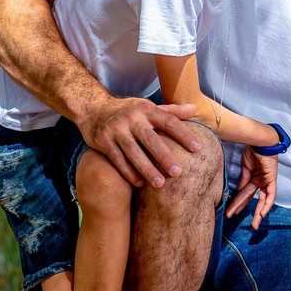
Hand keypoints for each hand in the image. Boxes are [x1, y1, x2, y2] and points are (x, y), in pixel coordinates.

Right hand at [78, 98, 200, 188]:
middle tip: (178, 172)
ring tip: (160, 184)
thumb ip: (170, 111)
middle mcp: (131, 118)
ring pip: (133, 152)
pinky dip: (129, 172)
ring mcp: (116, 130)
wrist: (93, 108)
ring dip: (147, 169)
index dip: (184, 134)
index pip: (169, 121)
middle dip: (165, 156)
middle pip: (151, 139)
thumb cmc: (128, 111)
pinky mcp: (103, 141)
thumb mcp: (147, 107)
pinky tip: (140, 184)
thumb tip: (194, 108)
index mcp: (146, 109)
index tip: (197, 148)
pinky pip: (117, 159)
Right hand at [226, 147, 277, 228]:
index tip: (233, 212)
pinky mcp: (271, 179)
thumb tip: (239, 192)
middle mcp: (261, 181)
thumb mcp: (245, 168)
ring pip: (263, 200)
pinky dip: (267, 204)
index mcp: (254, 178)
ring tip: (255, 225)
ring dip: (258, 212)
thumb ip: (243, 181)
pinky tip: (263, 213)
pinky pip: (270, 194)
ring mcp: (267, 181)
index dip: (240, 203)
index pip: (246, 194)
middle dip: (252, 213)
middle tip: (250, 226)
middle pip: (256, 200)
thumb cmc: (252, 151)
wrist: (258, 141)